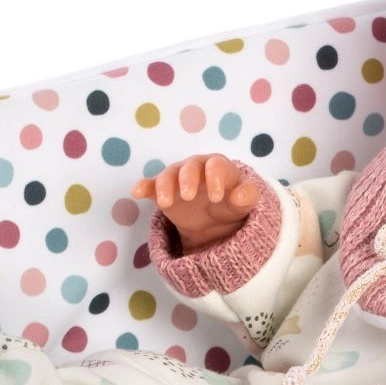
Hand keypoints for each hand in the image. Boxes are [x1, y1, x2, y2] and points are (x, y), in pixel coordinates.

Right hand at [132, 154, 262, 252]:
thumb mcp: (244, 202)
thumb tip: (241, 195)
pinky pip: (151, 185)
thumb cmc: (231, 203)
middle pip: (189, 167)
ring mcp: (177, 179)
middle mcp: (196, 168)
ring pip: (168, 175)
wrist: (215, 219)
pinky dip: (143, 186)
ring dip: (165, 186)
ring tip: (166, 202)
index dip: (215, 178)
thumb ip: (248, 196)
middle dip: (188, 180)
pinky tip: (137, 192)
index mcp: (218, 167)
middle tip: (189, 196)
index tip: (216, 197)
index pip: (216, 165)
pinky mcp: (163, 192)